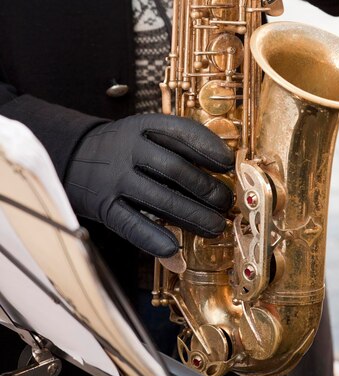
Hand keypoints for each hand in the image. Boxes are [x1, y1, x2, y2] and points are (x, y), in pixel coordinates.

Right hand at [64, 114, 233, 256]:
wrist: (72, 157)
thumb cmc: (122, 148)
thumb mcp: (144, 134)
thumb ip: (175, 146)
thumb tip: (222, 168)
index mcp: (142, 127)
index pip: (181, 132)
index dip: (208, 148)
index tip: (229, 164)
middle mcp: (128, 149)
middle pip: (175, 169)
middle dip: (206, 188)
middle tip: (226, 203)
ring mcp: (115, 178)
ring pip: (159, 199)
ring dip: (192, 216)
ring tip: (215, 226)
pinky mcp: (104, 206)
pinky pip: (132, 224)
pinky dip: (154, 238)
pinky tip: (176, 249)